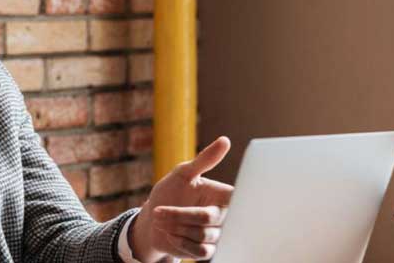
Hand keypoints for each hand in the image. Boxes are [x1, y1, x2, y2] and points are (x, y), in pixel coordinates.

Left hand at [129, 136, 233, 261]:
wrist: (152, 220)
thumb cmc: (170, 192)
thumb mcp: (183, 173)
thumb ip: (204, 160)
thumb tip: (225, 141)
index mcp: (223, 195)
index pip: (239, 199)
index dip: (241, 202)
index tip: (229, 203)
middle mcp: (224, 215)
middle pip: (208, 218)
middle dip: (179, 215)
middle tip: (159, 211)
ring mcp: (216, 234)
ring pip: (202, 235)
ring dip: (176, 227)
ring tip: (161, 220)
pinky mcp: (207, 251)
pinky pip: (201, 252)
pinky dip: (182, 242)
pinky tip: (171, 234)